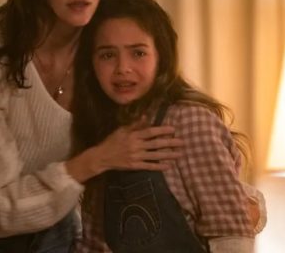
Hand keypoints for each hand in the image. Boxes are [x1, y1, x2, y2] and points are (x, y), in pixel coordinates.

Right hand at [65, 122, 183, 182]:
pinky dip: (159, 167)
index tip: (173, 129)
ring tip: (179, 154)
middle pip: (156, 144)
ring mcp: (136, 157)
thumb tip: (146, 116)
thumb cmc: (113, 141)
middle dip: (170, 143)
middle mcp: (136, 146)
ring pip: (155, 156)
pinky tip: (168, 166)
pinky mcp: (135, 166)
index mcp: (133, 135)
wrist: (102, 157)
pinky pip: (149, 166)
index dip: (162, 130)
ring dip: (168, 155)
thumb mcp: (122, 130)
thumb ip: (135, 124)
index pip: (150, 132)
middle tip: (183, 142)